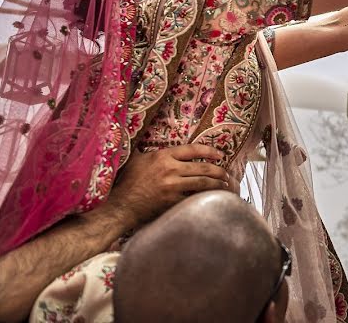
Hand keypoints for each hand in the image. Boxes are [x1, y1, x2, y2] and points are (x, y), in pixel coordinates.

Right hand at [107, 144, 231, 225]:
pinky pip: (194, 198)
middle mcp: (170, 169)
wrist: (120, 206)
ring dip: (217, 184)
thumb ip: (152, 152)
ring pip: (203, 183)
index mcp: (163, 156)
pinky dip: (205, 197)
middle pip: (203, 167)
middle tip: (226, 174)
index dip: (209, 151)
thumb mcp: (138, 159)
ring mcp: (172, 186)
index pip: (193, 149)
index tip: (220, 154)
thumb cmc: (127, 182)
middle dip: (218, 170)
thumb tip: (156, 142)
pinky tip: (212, 198)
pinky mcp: (172, 202)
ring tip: (225, 185)